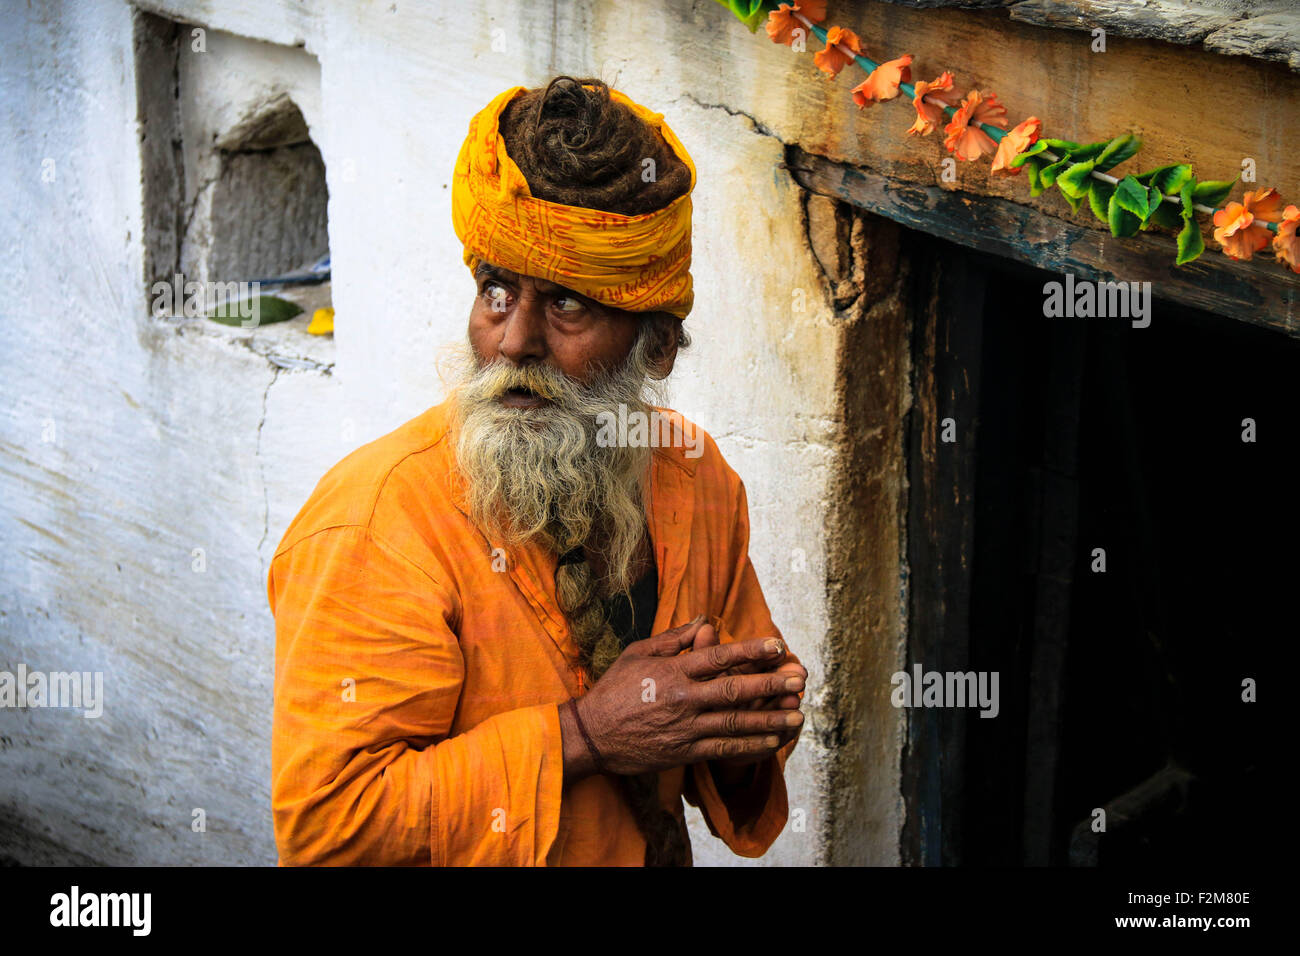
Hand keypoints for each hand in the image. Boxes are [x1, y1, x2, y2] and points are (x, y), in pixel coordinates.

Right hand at [561, 618, 804, 780]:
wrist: (592, 735)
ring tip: (798, 714)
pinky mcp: (685, 752)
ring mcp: (685, 727)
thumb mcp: (639, 653)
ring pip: (735, 722)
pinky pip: (724, 749)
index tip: (778, 646)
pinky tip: (772, 741)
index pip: (719, 657)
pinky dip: (750, 746)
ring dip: (770, 719)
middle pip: (734, 690)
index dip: (751, 650)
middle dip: (770, 684)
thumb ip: (674, 638)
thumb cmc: (615, 689)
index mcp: (674, 671)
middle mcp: (683, 698)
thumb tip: (704, 620)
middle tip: (800, 678)